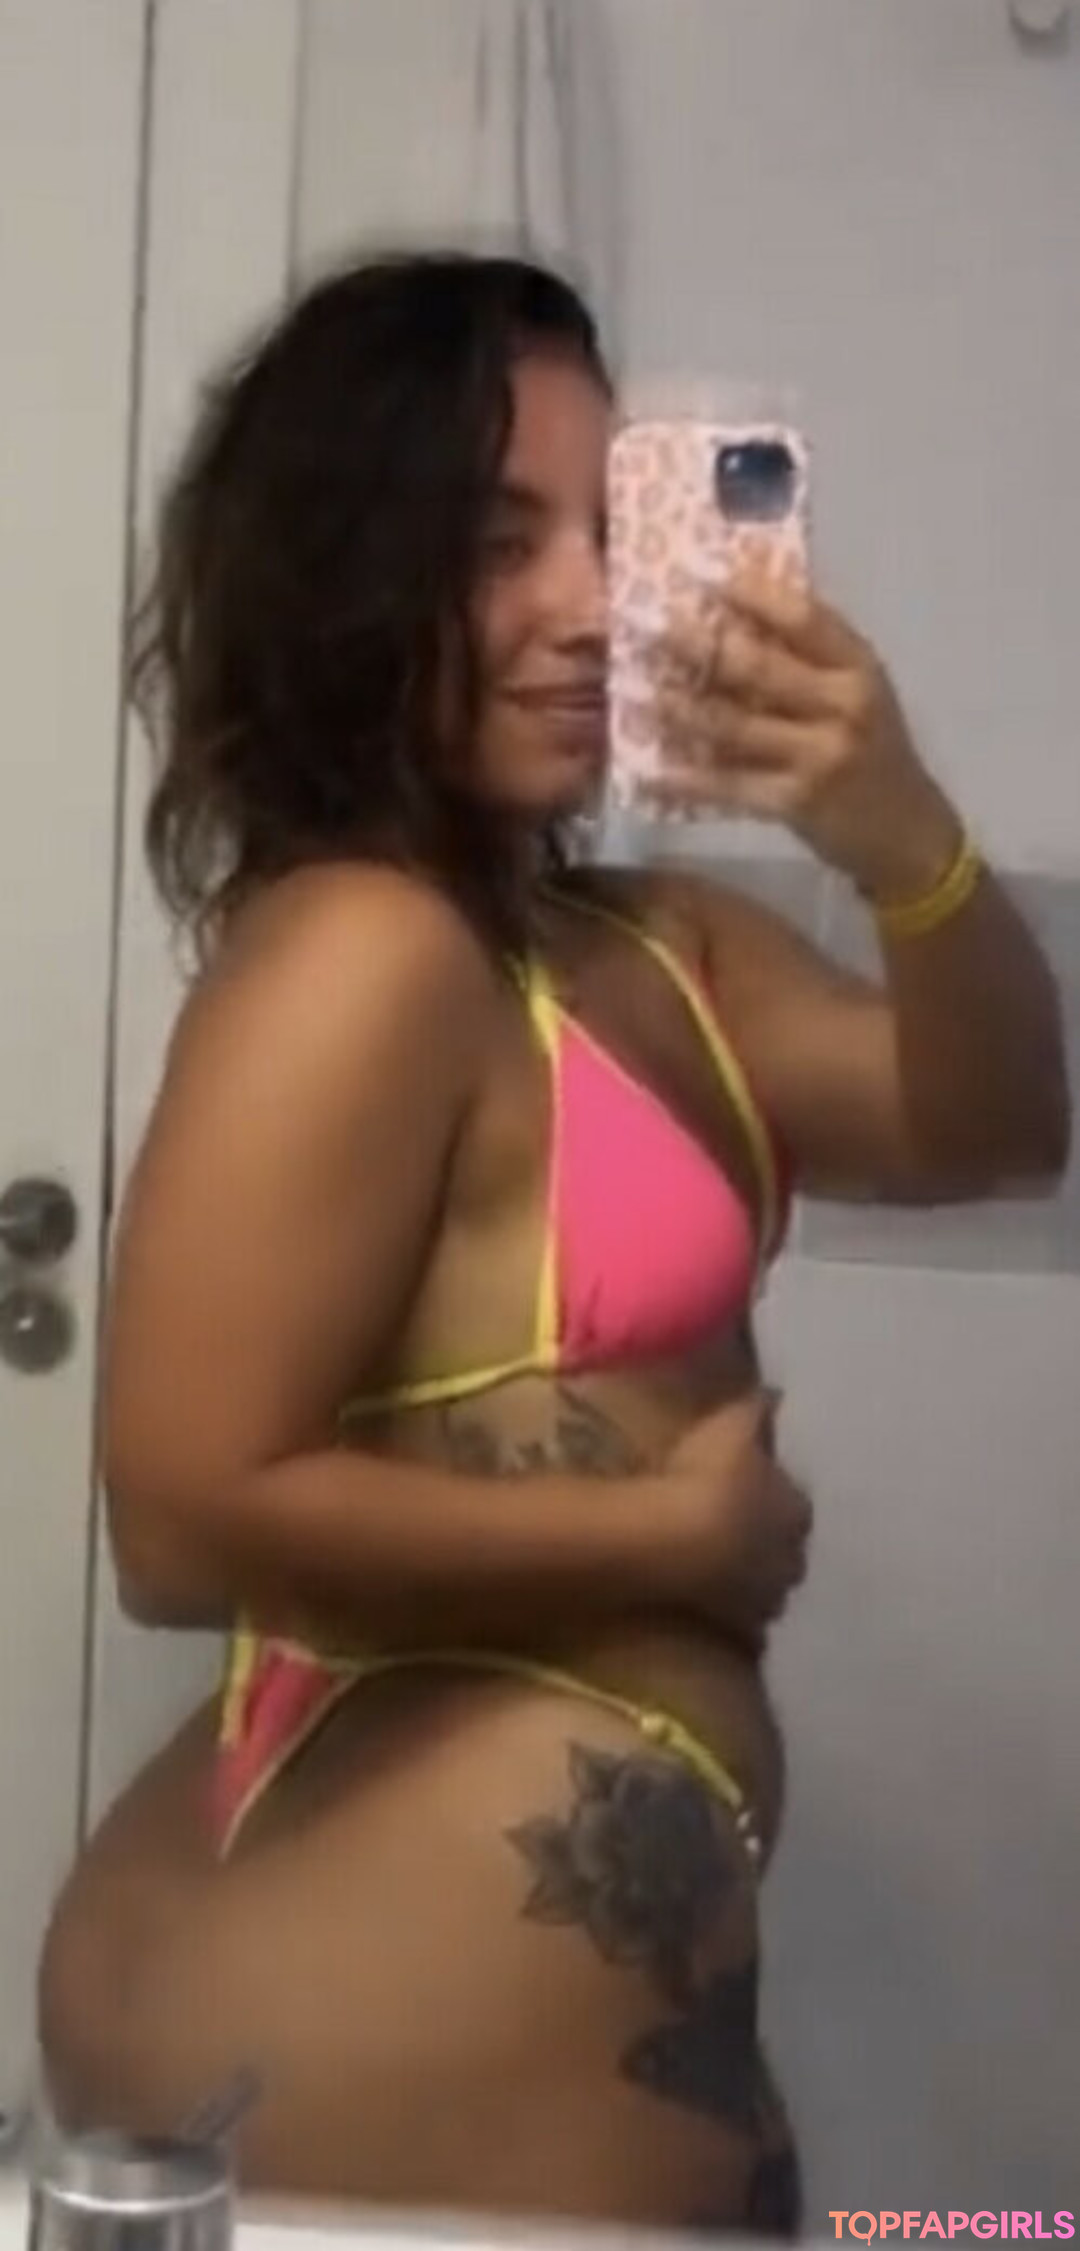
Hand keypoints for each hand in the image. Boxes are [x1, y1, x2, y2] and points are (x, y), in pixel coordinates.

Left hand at [646, 570, 961, 900]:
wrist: (908, 834)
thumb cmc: (874, 751)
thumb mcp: (859, 693)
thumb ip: (812, 656)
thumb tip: (737, 608)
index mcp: (859, 667)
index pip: (802, 616)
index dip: (748, 591)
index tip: (697, 571)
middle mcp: (842, 705)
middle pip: (756, 665)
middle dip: (693, 642)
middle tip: (641, 623)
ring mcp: (819, 756)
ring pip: (732, 724)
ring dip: (676, 707)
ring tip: (630, 688)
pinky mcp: (797, 803)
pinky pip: (728, 785)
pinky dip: (686, 777)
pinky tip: (649, 769)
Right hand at [660, 1392, 812, 1645]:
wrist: (673, 1546)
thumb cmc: (705, 1477)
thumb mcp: (731, 1426)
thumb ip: (757, 1409)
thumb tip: (776, 1391)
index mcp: (796, 1511)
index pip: (795, 1506)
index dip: (774, 1500)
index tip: (750, 1493)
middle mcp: (791, 1559)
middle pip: (786, 1552)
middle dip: (767, 1545)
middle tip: (733, 1532)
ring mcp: (764, 1599)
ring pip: (764, 1590)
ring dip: (747, 1581)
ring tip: (712, 1568)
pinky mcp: (736, 1632)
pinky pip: (736, 1624)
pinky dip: (726, 1615)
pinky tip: (701, 1605)